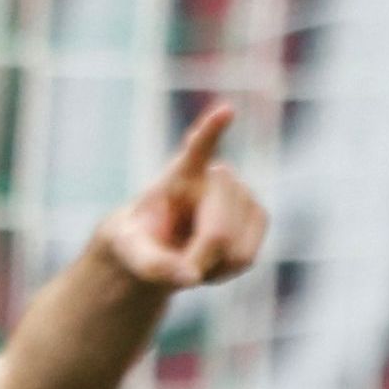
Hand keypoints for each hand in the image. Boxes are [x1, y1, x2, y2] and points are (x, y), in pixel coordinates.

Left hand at [97, 105, 267, 294]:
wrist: (159, 245)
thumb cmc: (140, 241)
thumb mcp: (129, 253)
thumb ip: (151, 264)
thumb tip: (189, 276)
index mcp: (180, 174)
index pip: (197, 150)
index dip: (211, 132)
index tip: (224, 112)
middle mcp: (218, 177)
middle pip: (218, 234)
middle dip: (197, 261)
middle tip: (176, 266)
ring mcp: (244, 195)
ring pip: (236, 251)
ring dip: (210, 267)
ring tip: (189, 256)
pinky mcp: (259, 216)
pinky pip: (247, 258)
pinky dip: (224, 271)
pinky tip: (209, 261)